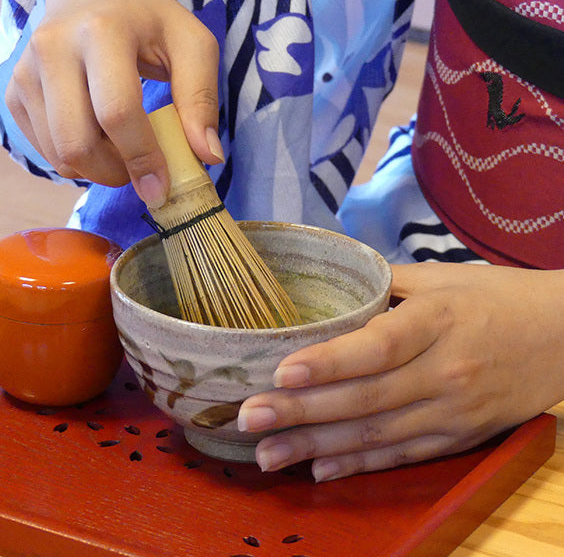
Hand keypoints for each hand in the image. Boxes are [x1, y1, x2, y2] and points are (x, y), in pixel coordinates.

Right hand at [5, 0, 222, 207]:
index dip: (141, 158)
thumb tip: (207, 157)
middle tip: (140, 170)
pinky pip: (44, 151)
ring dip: (96, 170)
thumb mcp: (191, 44)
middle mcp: (53, 48)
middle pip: (77, 143)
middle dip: (114, 173)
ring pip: (58, 155)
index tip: (160, 188)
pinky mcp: (14, 90)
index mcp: (101, 30)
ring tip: (121, 148)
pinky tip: (96, 136)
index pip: (117, 112)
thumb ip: (201, 98)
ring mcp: (25, 71)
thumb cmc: (148, 21)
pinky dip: (75, 160)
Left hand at [237, 263, 563, 481]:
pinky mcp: (460, 438)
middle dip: (302, 412)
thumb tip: (328, 282)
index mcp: (439, 320)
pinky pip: (404, 456)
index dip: (329, 362)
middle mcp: (446, 371)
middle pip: (367, 398)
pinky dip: (360, 466)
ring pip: (378, 435)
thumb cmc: (497, 297)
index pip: (379, 346)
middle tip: (249, 418)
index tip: (280, 372)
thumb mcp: (443, 277)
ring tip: (267, 454)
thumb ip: (385, 283)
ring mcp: (453, 411)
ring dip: (317, 447)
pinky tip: (319, 469)